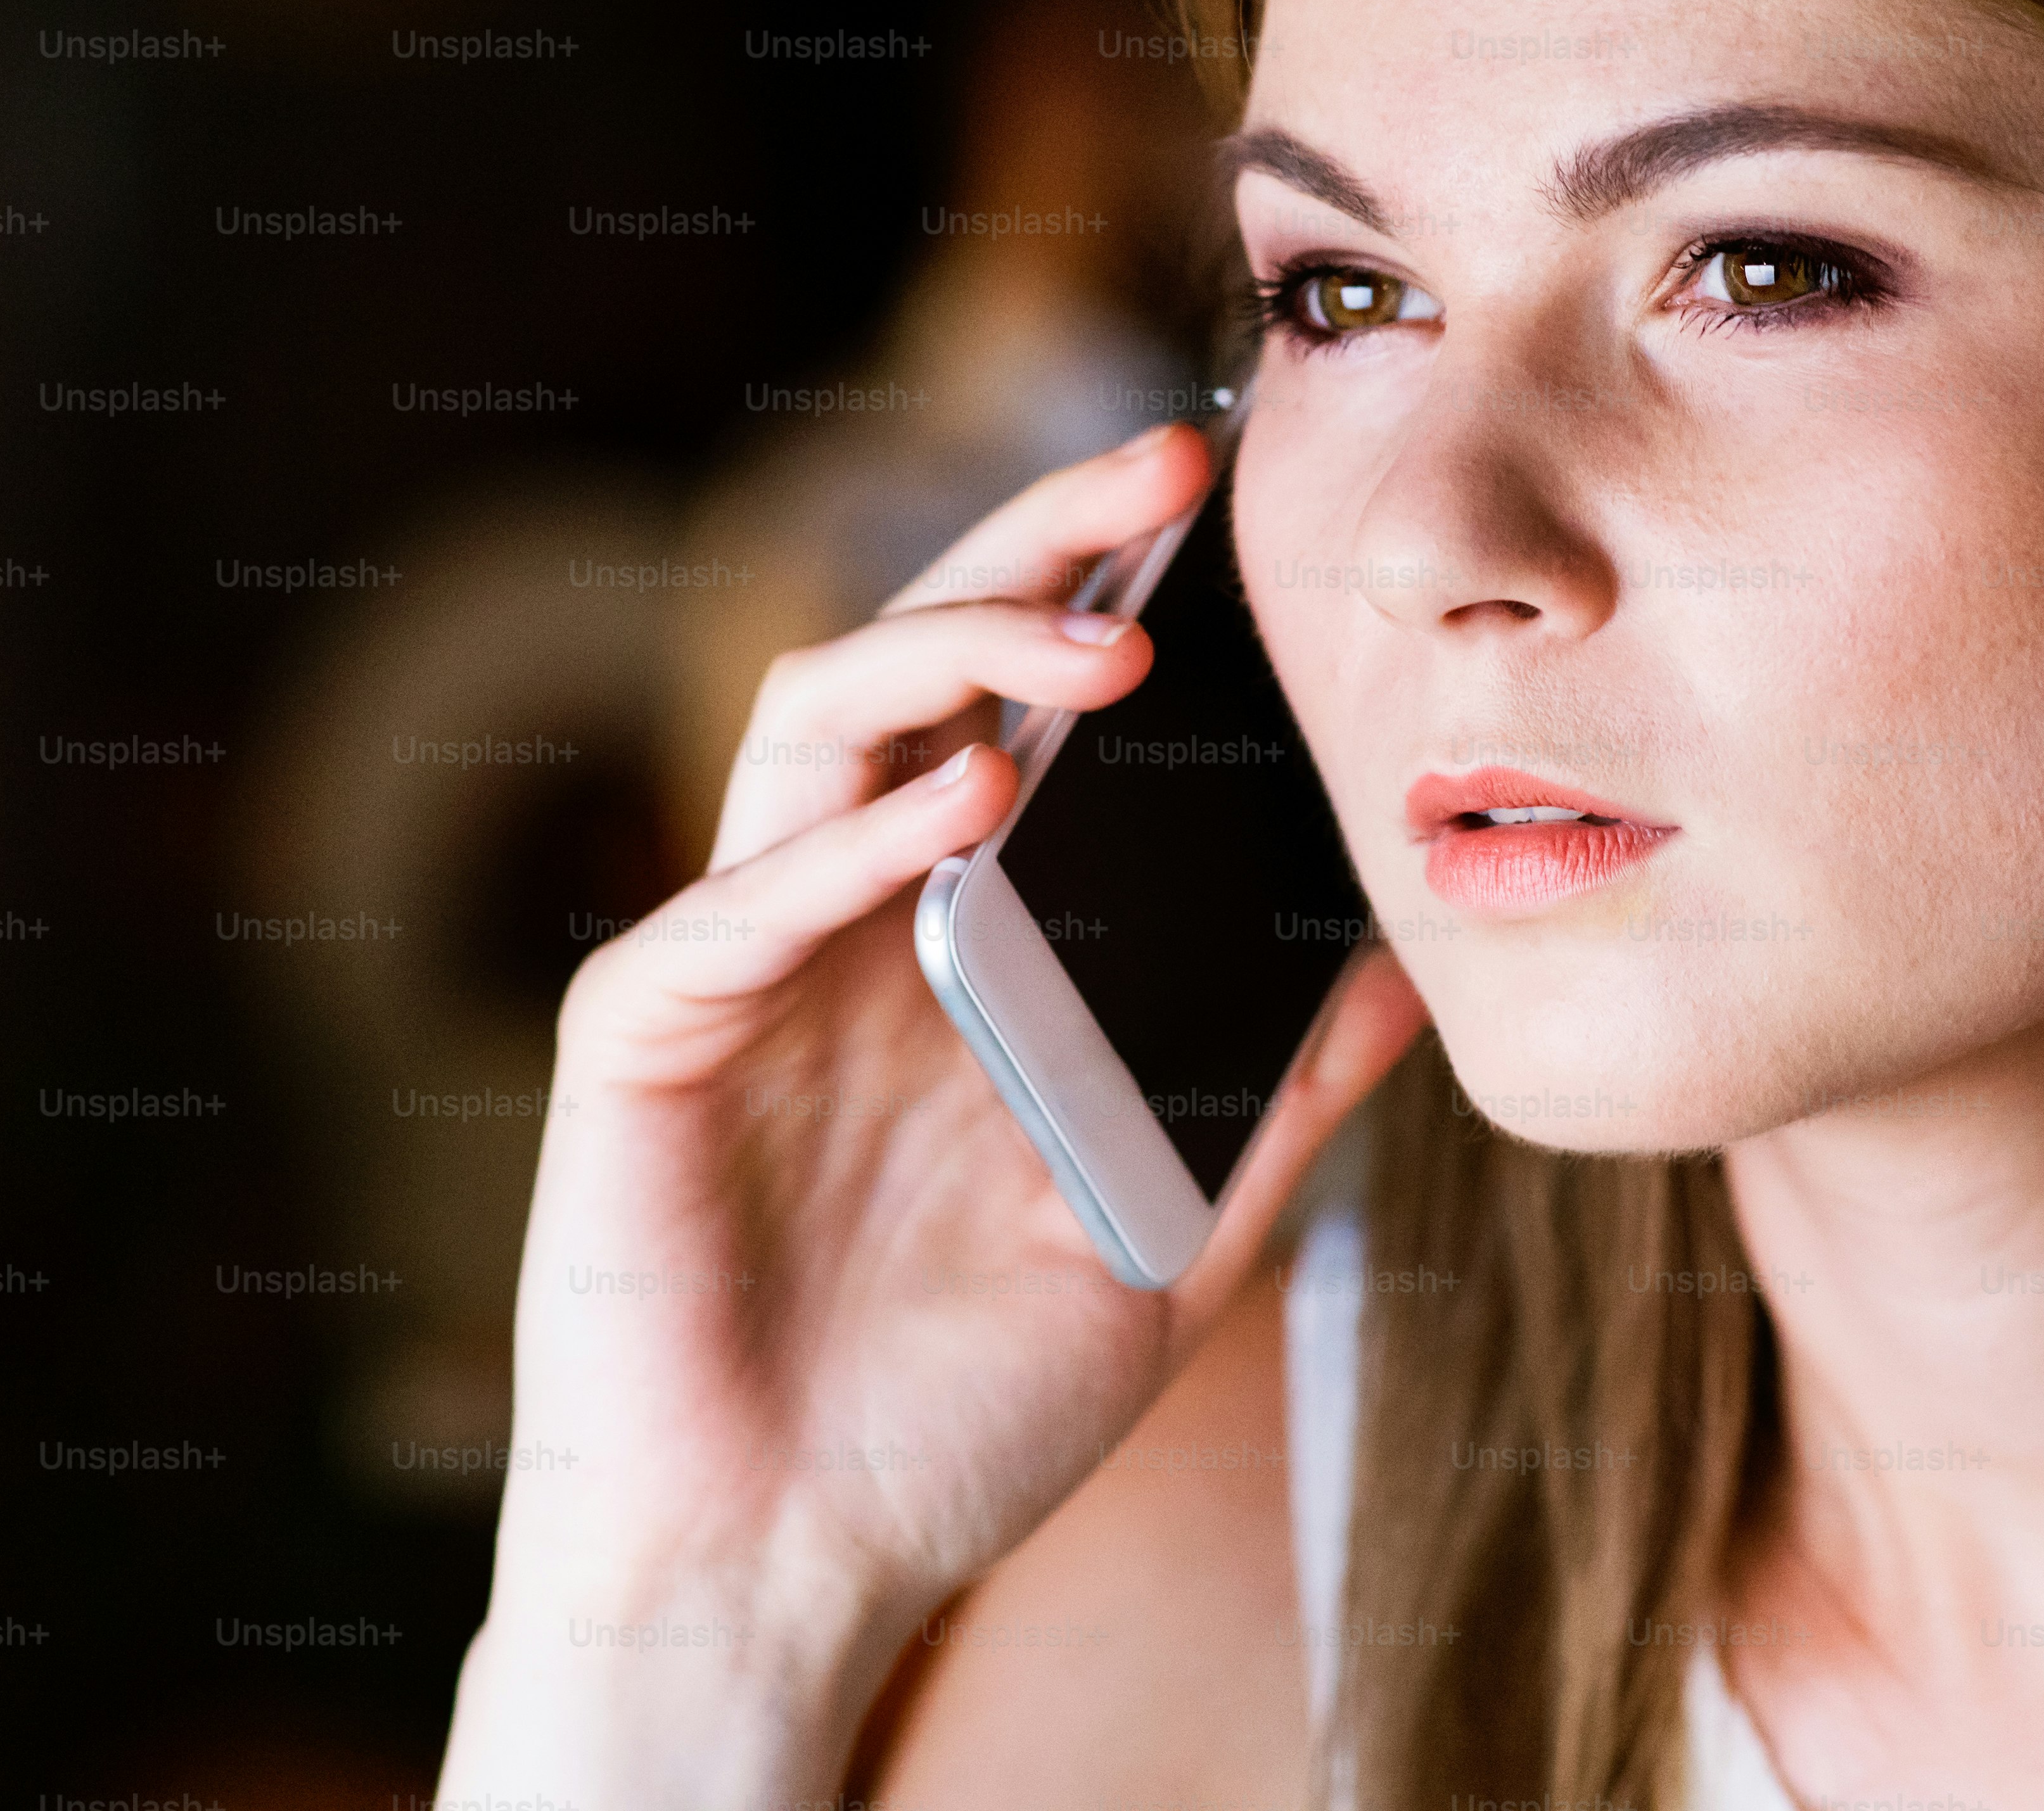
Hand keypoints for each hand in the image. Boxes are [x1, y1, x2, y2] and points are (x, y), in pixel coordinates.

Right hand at [438, 422, 1426, 1807]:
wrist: (788, 1577)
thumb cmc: (950, 1416)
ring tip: (1098, 645)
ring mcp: (730, 964)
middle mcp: (833, 916)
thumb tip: (1404, 964)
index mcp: (945, 941)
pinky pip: (728, 902)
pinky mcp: (639, 1039)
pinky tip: (965, 799)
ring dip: (949, 656)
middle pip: (911, 660)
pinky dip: (845, 839)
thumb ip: (1266, 1100)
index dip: (1103, 591)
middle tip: (1159, 466)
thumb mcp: (1161, 1240)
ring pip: (807, 725)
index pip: (1014, 707)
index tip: (1227, 518)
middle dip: (1032, 546)